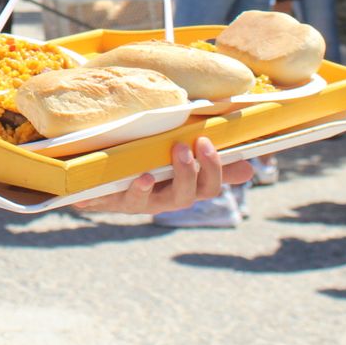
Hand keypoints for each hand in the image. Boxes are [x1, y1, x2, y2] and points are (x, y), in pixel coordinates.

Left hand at [72, 138, 252, 213]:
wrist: (96, 184)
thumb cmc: (143, 167)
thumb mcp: (175, 162)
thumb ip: (208, 164)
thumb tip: (249, 169)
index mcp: (183, 188)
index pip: (209, 185)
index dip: (216, 168)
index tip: (209, 142)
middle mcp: (166, 199)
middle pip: (191, 194)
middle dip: (196, 171)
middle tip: (193, 144)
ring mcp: (142, 203)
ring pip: (162, 201)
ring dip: (170, 179)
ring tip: (169, 157)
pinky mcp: (116, 201)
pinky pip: (127, 199)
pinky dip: (137, 189)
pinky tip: (142, 177)